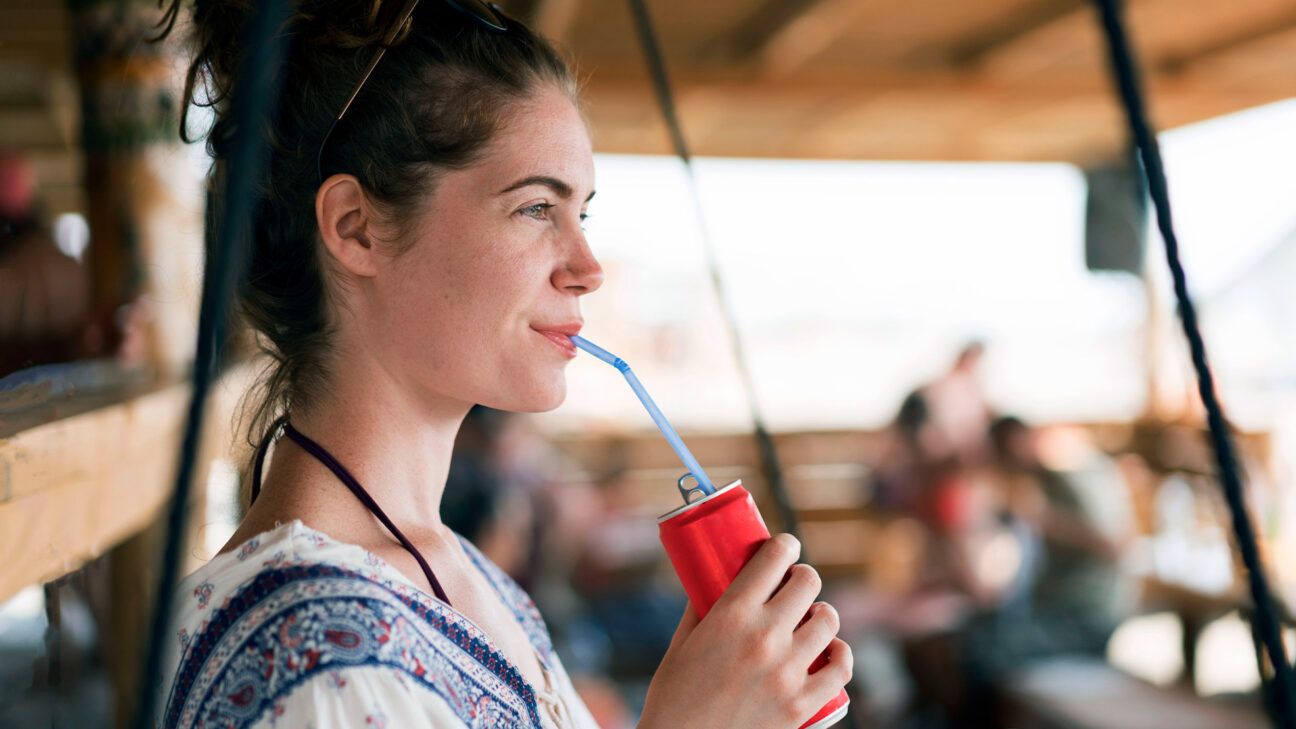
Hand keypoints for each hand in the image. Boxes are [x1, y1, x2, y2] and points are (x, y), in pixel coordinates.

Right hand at [639, 534, 851, 728]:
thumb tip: (714, 581)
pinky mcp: (801, 705)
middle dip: (802, 577)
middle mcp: (764, 638)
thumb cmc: (673, 698)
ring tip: (811, 617)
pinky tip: (831, 650)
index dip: (784, 545)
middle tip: (795, 584)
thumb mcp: (681, 643)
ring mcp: (787, 673)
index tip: (784, 547)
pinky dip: (840, 653)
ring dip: (821, 612)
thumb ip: (701, 609)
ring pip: (829, 620)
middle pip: (808, 583)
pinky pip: (841, 667)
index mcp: (731, 615)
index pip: (774, 559)